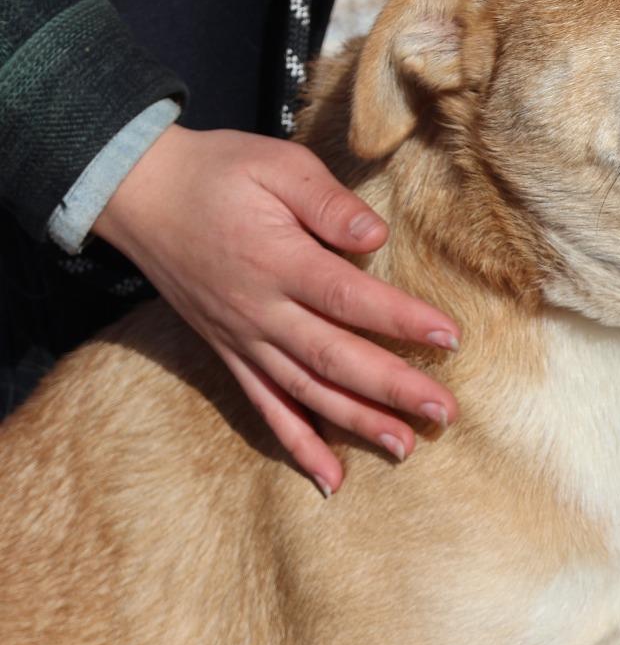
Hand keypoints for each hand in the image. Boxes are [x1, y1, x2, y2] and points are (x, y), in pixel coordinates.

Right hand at [94, 125, 460, 495]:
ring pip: (306, 393)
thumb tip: (376, 237)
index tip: (450, 338)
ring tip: (405, 447)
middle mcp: (260, 311)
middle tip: (444, 411)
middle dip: (393, 388)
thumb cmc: (220, 173)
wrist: (144, 195)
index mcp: (278, 261)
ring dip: (356, 423)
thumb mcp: (277, 165)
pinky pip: (264, 408)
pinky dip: (297, 445)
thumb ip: (328, 202)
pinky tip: (330, 479)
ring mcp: (243, 339)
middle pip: (335, 359)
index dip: (402, 320)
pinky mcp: (230, 354)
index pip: (350, 299)